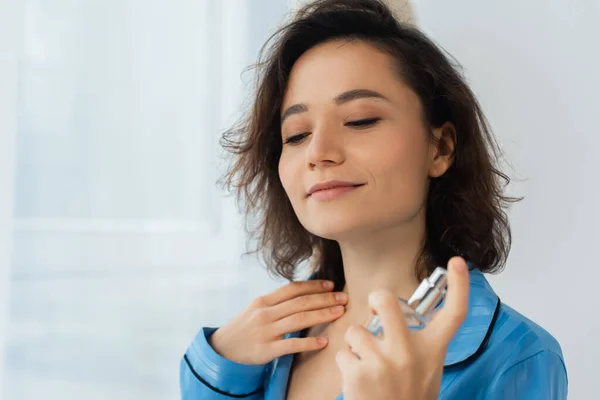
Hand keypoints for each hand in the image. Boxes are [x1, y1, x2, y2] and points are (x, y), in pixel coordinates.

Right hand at [209, 279, 347, 364]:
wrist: (222, 349)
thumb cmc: (244, 328)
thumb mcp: (256, 309)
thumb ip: (277, 302)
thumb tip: (302, 293)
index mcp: (264, 301)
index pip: (293, 289)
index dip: (313, 286)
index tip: (331, 285)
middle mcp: (265, 313)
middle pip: (300, 302)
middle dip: (324, 299)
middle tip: (344, 298)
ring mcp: (266, 331)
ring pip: (299, 320)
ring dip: (322, 315)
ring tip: (339, 313)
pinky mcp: (266, 350)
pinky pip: (291, 345)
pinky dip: (308, 343)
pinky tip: (323, 342)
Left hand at [335, 257, 469, 399]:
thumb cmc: (407, 397)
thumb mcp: (425, 370)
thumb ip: (419, 344)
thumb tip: (401, 314)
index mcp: (432, 351)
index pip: (454, 314)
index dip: (459, 285)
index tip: (457, 262)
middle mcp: (410, 353)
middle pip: (388, 302)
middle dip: (377, 298)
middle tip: (377, 306)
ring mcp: (383, 362)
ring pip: (356, 330)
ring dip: (356, 344)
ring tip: (366, 363)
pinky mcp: (359, 373)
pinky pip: (343, 352)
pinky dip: (347, 363)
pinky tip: (357, 379)